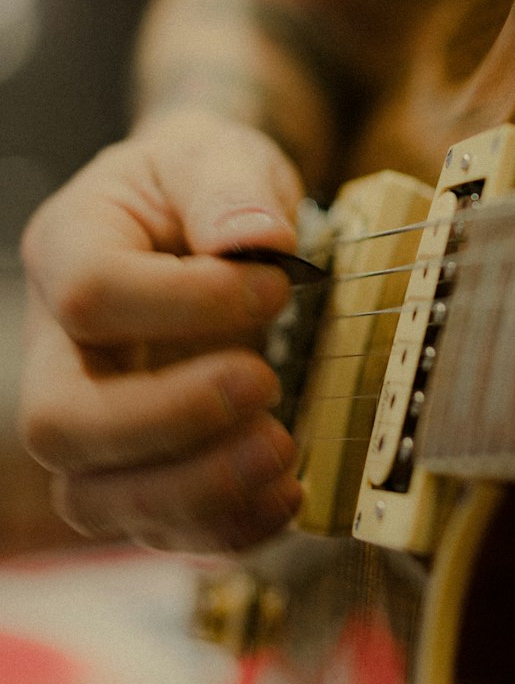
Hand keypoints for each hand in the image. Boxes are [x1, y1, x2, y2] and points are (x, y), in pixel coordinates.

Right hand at [19, 108, 307, 551]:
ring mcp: (93, 418)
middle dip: (170, 421)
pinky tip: (286, 495)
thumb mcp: (216, 154)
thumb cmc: (204, 184)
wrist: (209, 219)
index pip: (90, 294)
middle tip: (265, 383)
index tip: (277, 284)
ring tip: (282, 452)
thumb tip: (259, 238)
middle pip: (62, 421)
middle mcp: (60, 347)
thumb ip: (230, 186)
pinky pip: (155, 529)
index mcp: (68, 249)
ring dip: (195, 492)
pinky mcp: (140, 468)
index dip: (185, 301)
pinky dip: (223, 528)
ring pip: (94, 498)